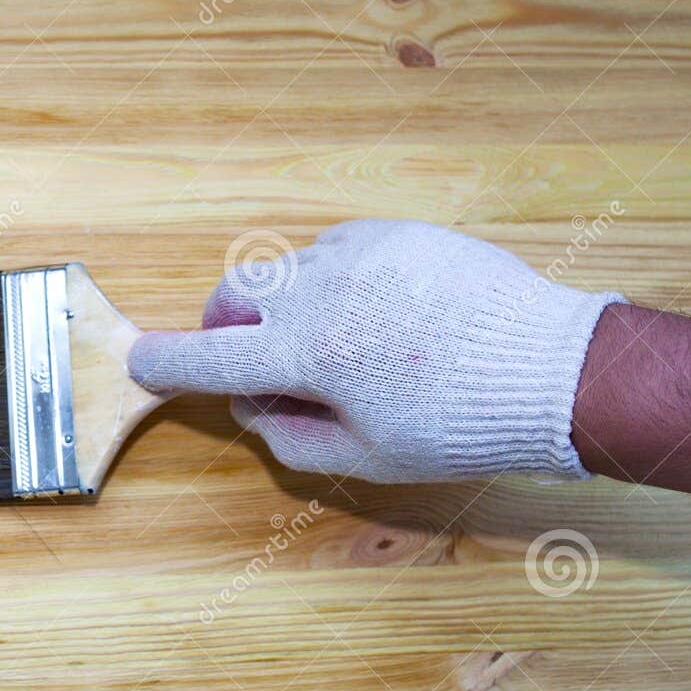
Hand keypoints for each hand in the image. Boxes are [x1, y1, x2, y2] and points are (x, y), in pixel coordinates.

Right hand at [128, 219, 623, 483]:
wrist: (549, 368)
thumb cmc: (461, 425)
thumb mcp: (368, 458)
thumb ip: (292, 437)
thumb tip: (253, 411)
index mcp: (306, 356)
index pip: (208, 360)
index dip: (165, 364)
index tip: (141, 362)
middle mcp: (319, 293)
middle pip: (232, 295)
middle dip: (222, 326)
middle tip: (248, 357)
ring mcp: (356, 253)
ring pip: (282, 269)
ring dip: (279, 304)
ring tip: (330, 342)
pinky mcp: (394, 232)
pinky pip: (333, 249)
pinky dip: (328, 279)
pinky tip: (371, 312)